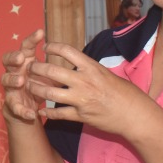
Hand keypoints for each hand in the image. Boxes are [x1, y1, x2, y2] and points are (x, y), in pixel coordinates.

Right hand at [0, 30, 47, 121]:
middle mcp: (14, 71)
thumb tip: (74, 62)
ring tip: (20, 81)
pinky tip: (31, 113)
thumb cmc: (39, 86)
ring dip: (12, 79)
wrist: (27, 109)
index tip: (41, 32)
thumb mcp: (49, 77)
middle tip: (20, 58)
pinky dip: (21, 109)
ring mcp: (10, 86)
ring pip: (5, 79)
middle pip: (7, 60)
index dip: (31, 40)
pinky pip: (14, 105)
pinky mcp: (11, 102)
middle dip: (13, 57)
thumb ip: (55, 70)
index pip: (25, 47)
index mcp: (25, 62)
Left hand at [27, 42, 153, 137]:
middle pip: (52, 71)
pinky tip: (40, 110)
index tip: (45, 46)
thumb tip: (77, 62)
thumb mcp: (107, 74)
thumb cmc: (124, 93)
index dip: (53, 46)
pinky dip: (48, 112)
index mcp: (92, 68)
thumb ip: (89, 69)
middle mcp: (84, 81)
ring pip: (50, 93)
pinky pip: (59, 114)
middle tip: (29, 67)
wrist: (134, 114)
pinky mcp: (81, 116)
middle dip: (37, 68)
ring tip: (28, 86)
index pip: (67, 51)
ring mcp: (81, 99)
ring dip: (36, 89)